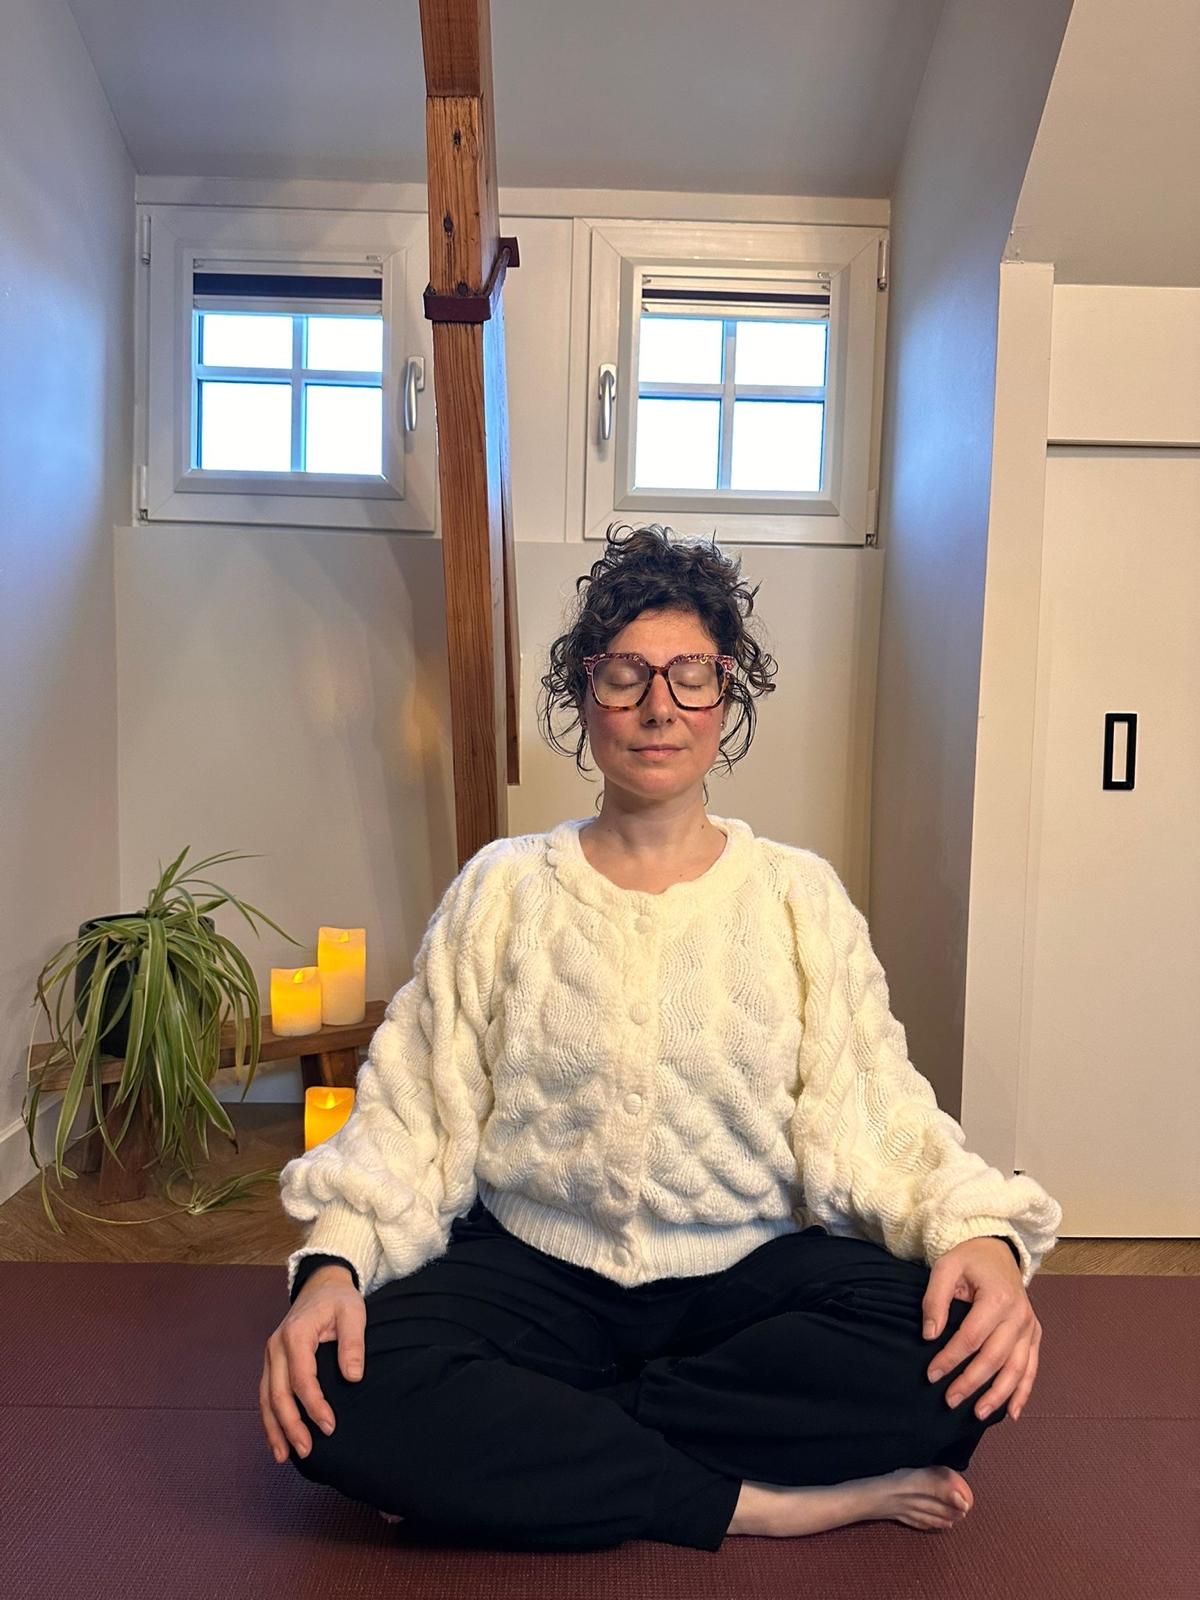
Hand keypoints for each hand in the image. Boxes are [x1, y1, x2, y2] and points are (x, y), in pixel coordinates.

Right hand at [260, 1266, 365, 1463]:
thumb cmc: (338, 1300)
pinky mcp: (272, 1362)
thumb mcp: (353, 1312)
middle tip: (306, 1451)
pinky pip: (265, 1393)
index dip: (314, 1405)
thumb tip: (352, 1377)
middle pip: (277, 1393)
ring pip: (265, 1397)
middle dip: (290, 1425)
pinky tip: (277, 1438)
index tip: (330, 1426)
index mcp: (296, 1334)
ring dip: (274, 1428)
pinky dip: (269, 1417)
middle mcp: (276, 1346)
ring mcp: (271, 1355)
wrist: (321, 1285)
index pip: (301, 1378)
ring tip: (283, 1456)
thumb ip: (353, 1343)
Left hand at [921, 1237, 1040, 1422]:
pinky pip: (1031, 1368)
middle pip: (994, 1357)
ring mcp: (1030, 1327)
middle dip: (971, 1382)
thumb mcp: (945, 1267)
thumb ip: (935, 1300)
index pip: (971, 1337)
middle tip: (949, 1400)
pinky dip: (1023, 1392)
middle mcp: (1019, 1315)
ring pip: (1016, 1369)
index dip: (951, 1358)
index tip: (931, 1374)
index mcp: (998, 1297)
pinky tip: (1011, 1413)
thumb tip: (930, 1336)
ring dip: (998, 1395)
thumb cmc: (969, 1260)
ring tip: (978, 1414)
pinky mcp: (1034, 1335)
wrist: (997, 1251)